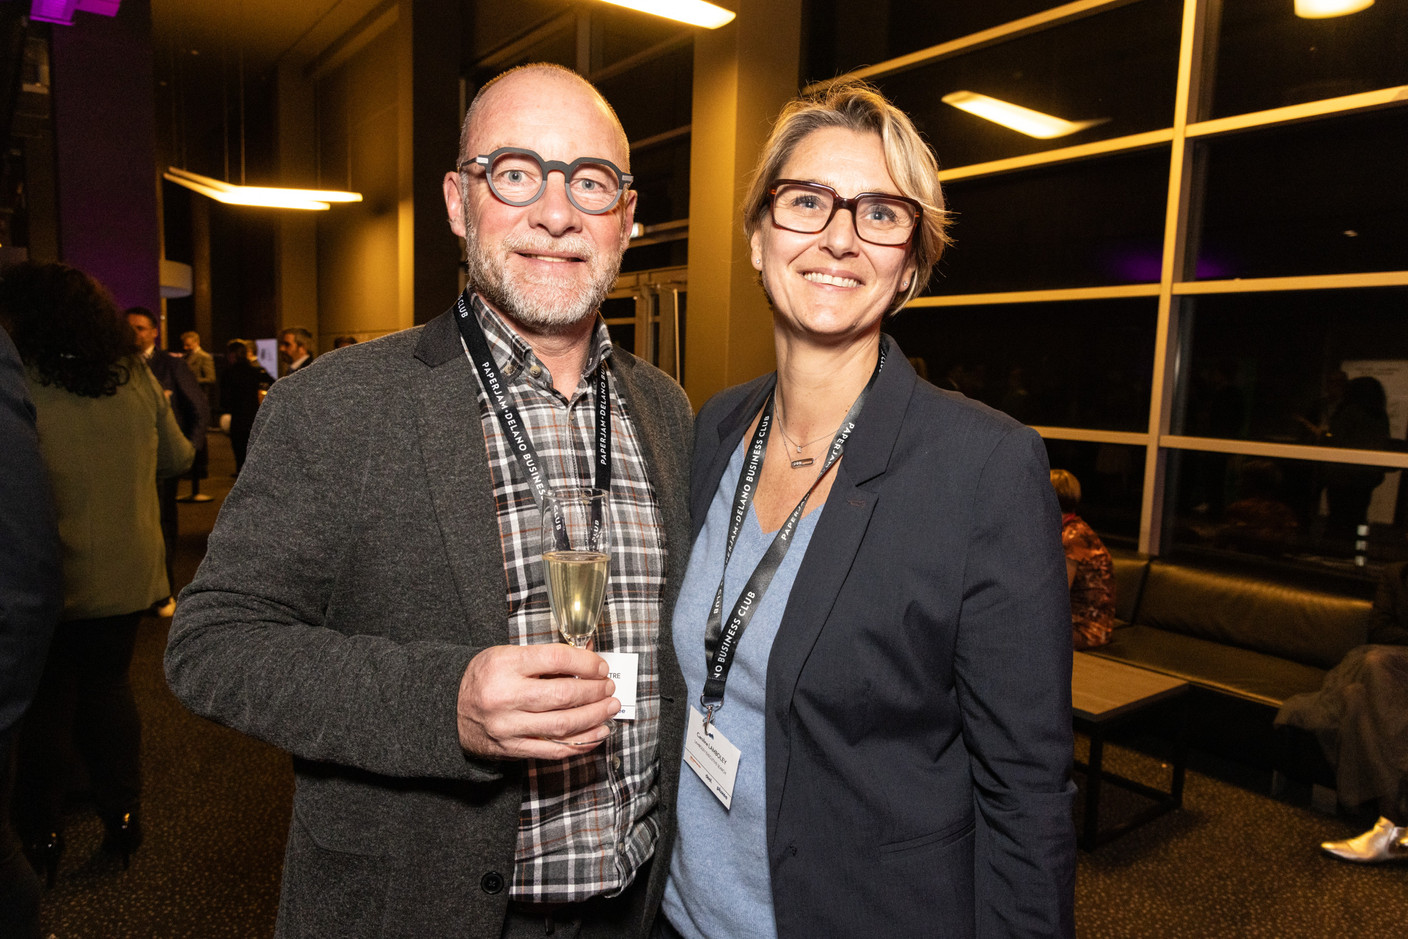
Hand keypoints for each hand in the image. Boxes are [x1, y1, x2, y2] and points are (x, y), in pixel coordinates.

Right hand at [456, 644, 619, 759]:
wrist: (447, 709)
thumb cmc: (483, 678)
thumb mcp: (507, 656)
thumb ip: (546, 658)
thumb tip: (589, 657)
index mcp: (505, 665)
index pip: (556, 659)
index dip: (586, 663)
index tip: (600, 666)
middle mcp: (506, 696)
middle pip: (564, 695)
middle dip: (595, 692)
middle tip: (609, 688)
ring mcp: (509, 726)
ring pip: (563, 725)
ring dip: (594, 717)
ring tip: (610, 708)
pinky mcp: (512, 748)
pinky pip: (553, 749)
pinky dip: (581, 742)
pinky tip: (597, 733)